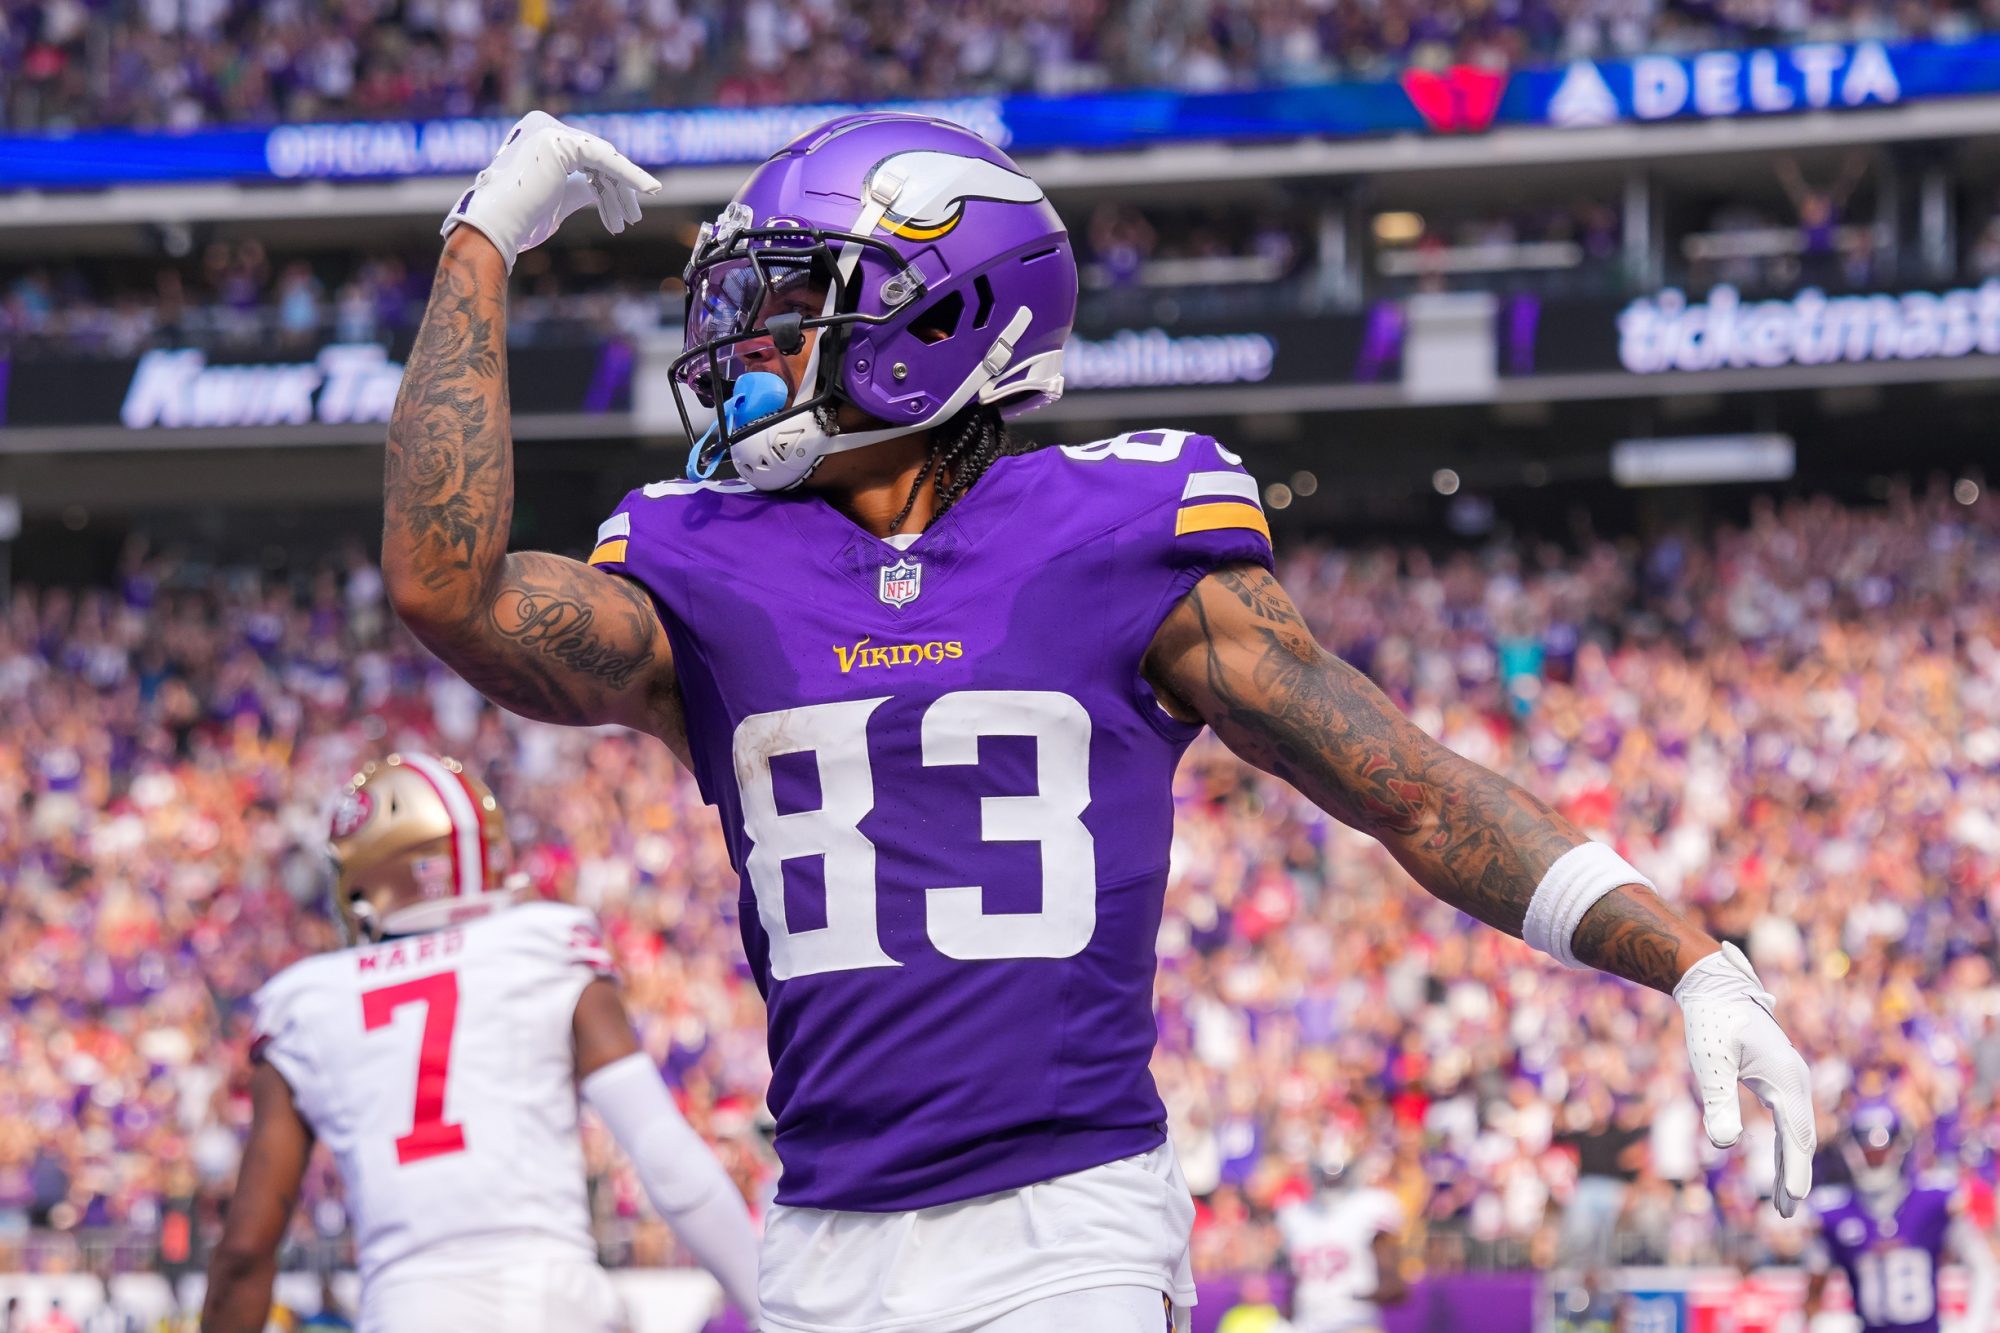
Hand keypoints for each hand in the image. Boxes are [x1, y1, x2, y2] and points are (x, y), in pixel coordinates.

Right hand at [441, 110, 659, 271]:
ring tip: (630, 221)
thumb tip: (600, 191)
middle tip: (631, 220)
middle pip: (596, 158)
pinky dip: (630, 174)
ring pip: (602, 160)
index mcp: (538, 137)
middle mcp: (542, 125)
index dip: (607, 185)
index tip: (621, 213)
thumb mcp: (557, 200)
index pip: (585, 157)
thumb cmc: (521, 221)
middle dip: (617, 190)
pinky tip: (650, 189)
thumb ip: (578, 188)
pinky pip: (605, 158)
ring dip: (621, 192)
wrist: (497, 227)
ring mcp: (550, 130)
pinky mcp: (561, 142)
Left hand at [1674, 942, 1815, 1215]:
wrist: (1714, 987)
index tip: (1791, 1201)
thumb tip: (1724, 1145)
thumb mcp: (1710, 1063)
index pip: (1796, 1136)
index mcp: (1787, 1080)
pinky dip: (1783, 1146)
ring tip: (1784, 1203)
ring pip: (1796, 1132)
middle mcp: (1797, 1082)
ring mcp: (1791, 1080)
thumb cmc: (1711, 1023)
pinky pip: (1787, 1121)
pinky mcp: (1778, 1080)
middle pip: (1802, 1139)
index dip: (1794, 1170)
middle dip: (1795, 1176)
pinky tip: (1776, 1164)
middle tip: (1786, 1214)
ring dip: (1790, 1165)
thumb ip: (1718, 1101)